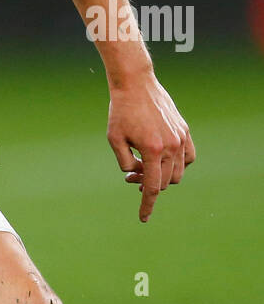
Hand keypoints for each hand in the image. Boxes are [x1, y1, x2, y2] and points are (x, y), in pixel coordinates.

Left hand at [106, 74, 195, 221]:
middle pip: (164, 182)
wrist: (136, 85)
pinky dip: (178, 165)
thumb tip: (137, 175)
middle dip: (146, 185)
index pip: (152, 188)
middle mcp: (171, 146)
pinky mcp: (184, 130)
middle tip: (130, 177)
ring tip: (143, 167)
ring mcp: (180, 138)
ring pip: (177, 172)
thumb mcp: (114, 140)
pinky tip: (163, 161)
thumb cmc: (120, 112)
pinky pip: (189, 157)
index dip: (147, 205)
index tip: (143, 218)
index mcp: (152, 150)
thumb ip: (125, 163)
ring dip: (162, 176)